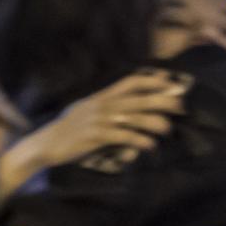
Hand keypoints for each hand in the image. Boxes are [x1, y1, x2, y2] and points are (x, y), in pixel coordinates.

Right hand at [0, 70, 188, 197]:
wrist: (44, 144)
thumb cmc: (70, 129)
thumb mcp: (87, 109)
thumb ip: (107, 105)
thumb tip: (131, 105)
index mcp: (101, 96)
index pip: (131, 81)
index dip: (152, 80)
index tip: (171, 83)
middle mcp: (102, 104)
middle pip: (139, 99)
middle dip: (162, 101)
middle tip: (181, 106)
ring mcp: (98, 120)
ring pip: (134, 117)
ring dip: (155, 123)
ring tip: (168, 129)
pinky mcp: (94, 136)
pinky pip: (123, 136)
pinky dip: (139, 140)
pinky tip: (150, 145)